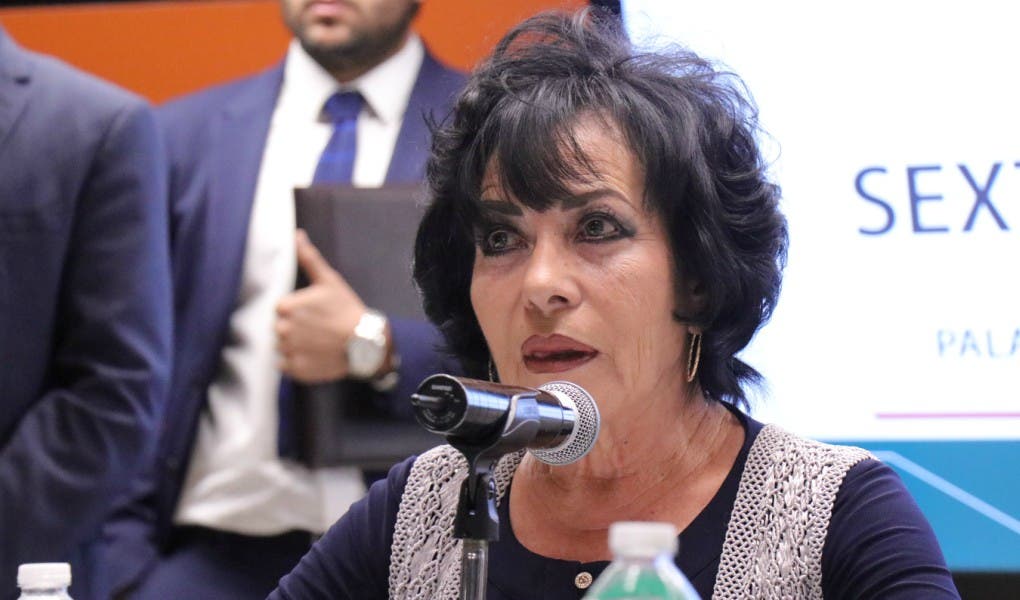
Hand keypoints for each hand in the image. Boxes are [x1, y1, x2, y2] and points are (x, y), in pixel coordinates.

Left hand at [275, 230, 365, 382]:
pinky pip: (286, 365)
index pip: (281, 309)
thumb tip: (297, 235)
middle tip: (318, 329)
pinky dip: (297, 362)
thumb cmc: (347, 309)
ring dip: (295, 345)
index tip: (313, 314)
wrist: (366, 343)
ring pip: (282, 347)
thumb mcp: (329, 280)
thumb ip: (309, 258)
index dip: (297, 311)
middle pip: (280, 328)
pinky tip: (314, 355)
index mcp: (286, 307)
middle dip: (295, 328)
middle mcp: (282, 330)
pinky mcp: (295, 370)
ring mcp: (288, 351)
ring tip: (317, 343)